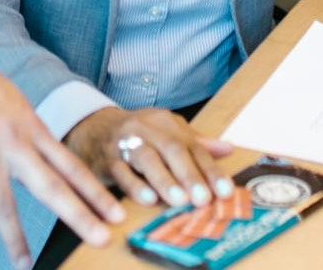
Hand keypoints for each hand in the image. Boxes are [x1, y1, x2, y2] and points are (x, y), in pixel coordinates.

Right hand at [0, 42, 123, 267]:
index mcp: (29, 125)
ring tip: (25, 264)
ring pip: (5, 203)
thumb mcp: (13, 101)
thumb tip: (43, 157)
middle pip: (51, 185)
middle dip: (79, 216)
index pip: (69, 165)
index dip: (94, 192)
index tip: (117, 213)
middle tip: (102, 239)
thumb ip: (29, 131)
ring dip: (17, 239)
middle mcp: (12, 141)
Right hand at [64, 105, 233, 208]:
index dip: (210, 169)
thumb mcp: (166, 132)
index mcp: (165, 122)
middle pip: (170, 148)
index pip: (191, 145)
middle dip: (188, 174)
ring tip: (178, 200)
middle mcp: (145, 129)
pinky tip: (147, 199)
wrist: (93, 127)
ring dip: (163, 179)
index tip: (225, 191)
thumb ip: (196, 143)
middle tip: (203, 199)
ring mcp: (124, 142)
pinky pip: (120, 171)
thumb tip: (229, 148)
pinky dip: (134, 185)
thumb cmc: (138, 134)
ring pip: (145, 158)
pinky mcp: (106, 159)